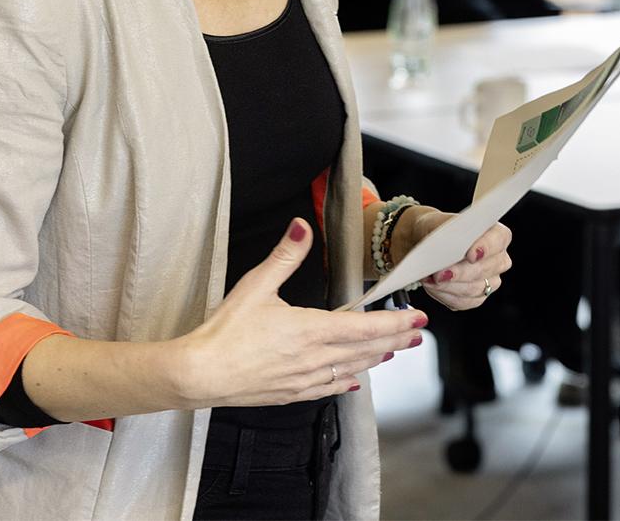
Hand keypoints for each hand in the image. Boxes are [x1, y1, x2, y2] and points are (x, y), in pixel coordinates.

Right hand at [176, 218, 426, 407]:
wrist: (202, 373)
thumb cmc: (226, 330)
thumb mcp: (256, 284)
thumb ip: (285, 255)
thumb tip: (302, 225)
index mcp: (310, 329)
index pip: (364, 326)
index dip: (395, 322)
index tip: (418, 318)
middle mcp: (314, 358)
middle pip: (366, 350)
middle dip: (395, 340)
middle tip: (417, 334)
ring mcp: (304, 379)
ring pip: (351, 369)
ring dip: (375, 359)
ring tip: (393, 351)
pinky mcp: (290, 393)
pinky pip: (328, 388)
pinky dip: (346, 381)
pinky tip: (352, 380)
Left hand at [405, 209, 511, 310]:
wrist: (428, 245)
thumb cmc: (437, 230)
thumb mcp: (439, 223)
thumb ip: (447, 231)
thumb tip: (449, 247)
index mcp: (496, 234)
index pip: (498, 239)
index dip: (485, 247)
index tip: (470, 254)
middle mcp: (498, 259)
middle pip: (484, 269)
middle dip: (459, 273)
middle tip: (439, 273)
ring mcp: (491, 280)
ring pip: (473, 289)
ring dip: (448, 286)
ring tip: (430, 279)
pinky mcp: (477, 297)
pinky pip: (463, 302)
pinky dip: (445, 295)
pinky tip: (433, 287)